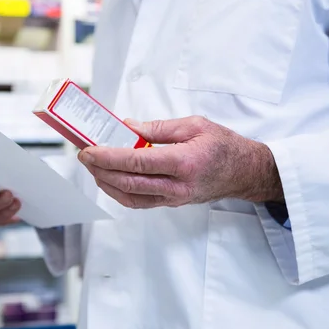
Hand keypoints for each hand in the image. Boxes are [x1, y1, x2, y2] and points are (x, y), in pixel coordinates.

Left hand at [77, 116, 283, 208]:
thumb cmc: (223, 146)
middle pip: (128, 182)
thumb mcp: (194, 125)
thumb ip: (158, 128)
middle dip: (100, 169)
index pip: (137, 162)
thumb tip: (127, 128)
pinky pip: (139, 202)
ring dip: (106, 183)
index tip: (89, 149)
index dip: (108, 157)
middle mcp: (177, 185)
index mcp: (184, 162)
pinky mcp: (171, 203)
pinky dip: (119, 193)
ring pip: (130, 197)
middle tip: (84, 156)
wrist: (244, 172)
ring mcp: (173, 198)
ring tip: (92, 167)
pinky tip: (109, 180)